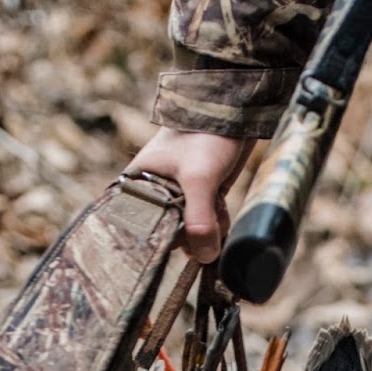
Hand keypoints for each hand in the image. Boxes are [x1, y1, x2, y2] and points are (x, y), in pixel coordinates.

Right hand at [128, 128, 255, 262]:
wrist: (234, 114)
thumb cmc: (205, 137)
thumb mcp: (199, 178)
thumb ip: (199, 220)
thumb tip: (204, 257)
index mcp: (137, 187)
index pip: (139, 230)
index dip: (161, 241)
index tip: (182, 242)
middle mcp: (153, 195)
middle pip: (169, 237)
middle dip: (193, 234)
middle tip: (206, 212)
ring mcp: (177, 198)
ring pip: (191, 234)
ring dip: (209, 227)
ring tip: (216, 202)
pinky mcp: (198, 199)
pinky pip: (205, 225)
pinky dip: (217, 221)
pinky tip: (222, 203)